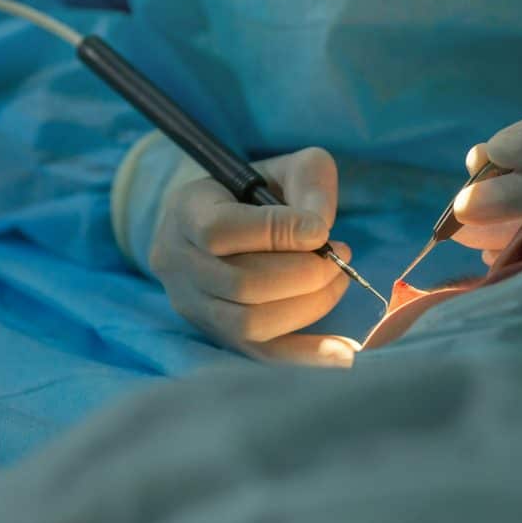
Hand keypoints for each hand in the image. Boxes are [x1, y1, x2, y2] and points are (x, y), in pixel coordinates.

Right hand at [150, 148, 356, 365]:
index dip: (278, 233)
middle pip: (240, 284)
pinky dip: (305, 355)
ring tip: (336, 279)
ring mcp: (193, 305)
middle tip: (340, 258)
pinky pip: (261, 355)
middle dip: (304, 274)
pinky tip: (344, 353)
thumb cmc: (263, 189)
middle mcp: (177, 262)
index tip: (322, 230)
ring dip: (309, 305)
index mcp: (186, 210)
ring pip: (250, 324)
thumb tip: (319, 231)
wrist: (229, 217)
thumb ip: (309, 184)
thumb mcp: (288, 167)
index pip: (220, 230)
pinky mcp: (218, 335)